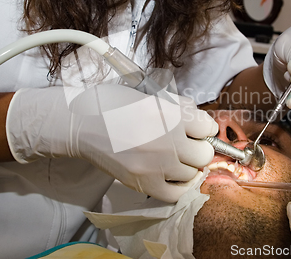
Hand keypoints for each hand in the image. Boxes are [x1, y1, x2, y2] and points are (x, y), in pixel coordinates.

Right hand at [6, 84, 216, 202]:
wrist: (82, 123)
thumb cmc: (114, 105)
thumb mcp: (151, 96)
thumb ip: (180, 108)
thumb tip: (202, 125)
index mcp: (171, 113)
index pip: (208, 127)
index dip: (203, 128)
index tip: (196, 130)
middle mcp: (169, 140)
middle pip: (204, 154)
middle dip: (198, 148)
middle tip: (187, 146)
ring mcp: (157, 164)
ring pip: (192, 174)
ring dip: (187, 167)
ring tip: (174, 159)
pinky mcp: (144, 183)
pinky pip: (176, 194)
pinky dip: (179, 187)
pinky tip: (173, 177)